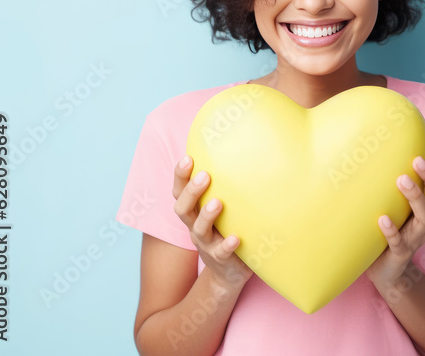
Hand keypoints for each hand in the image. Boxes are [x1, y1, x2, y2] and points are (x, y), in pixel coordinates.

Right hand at [172, 155, 253, 290]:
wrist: (229, 273)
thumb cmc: (228, 231)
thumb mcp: (225, 211)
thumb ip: (228, 189)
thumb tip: (243, 152)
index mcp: (195, 213)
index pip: (180, 192)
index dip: (180, 176)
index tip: (188, 158)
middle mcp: (195, 227)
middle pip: (183, 208)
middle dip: (191, 192)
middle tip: (204, 175)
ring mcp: (207, 244)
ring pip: (199, 230)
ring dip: (207, 215)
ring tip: (218, 202)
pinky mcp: (221, 259)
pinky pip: (221, 252)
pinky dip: (227, 244)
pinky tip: (236, 238)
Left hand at [365, 148, 424, 293]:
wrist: (386, 275)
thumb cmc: (388, 237)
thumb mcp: (395, 213)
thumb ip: (396, 195)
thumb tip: (389, 164)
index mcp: (422, 213)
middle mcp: (423, 224)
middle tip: (416, 161)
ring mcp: (413, 240)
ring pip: (424, 218)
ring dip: (415, 197)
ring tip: (402, 180)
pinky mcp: (399, 255)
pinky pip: (399, 243)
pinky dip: (392, 231)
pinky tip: (383, 219)